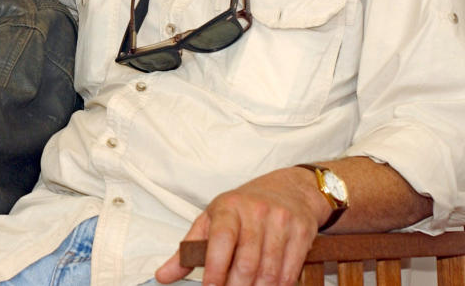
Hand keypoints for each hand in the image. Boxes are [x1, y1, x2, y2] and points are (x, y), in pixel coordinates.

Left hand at [155, 166, 325, 285]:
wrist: (289, 188)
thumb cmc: (243, 207)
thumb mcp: (212, 219)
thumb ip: (188, 249)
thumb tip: (163, 276)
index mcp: (228, 207)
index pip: (220, 241)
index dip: (214, 269)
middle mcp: (255, 211)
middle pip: (246, 262)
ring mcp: (280, 221)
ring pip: (269, 271)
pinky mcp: (302, 231)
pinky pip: (290, 271)